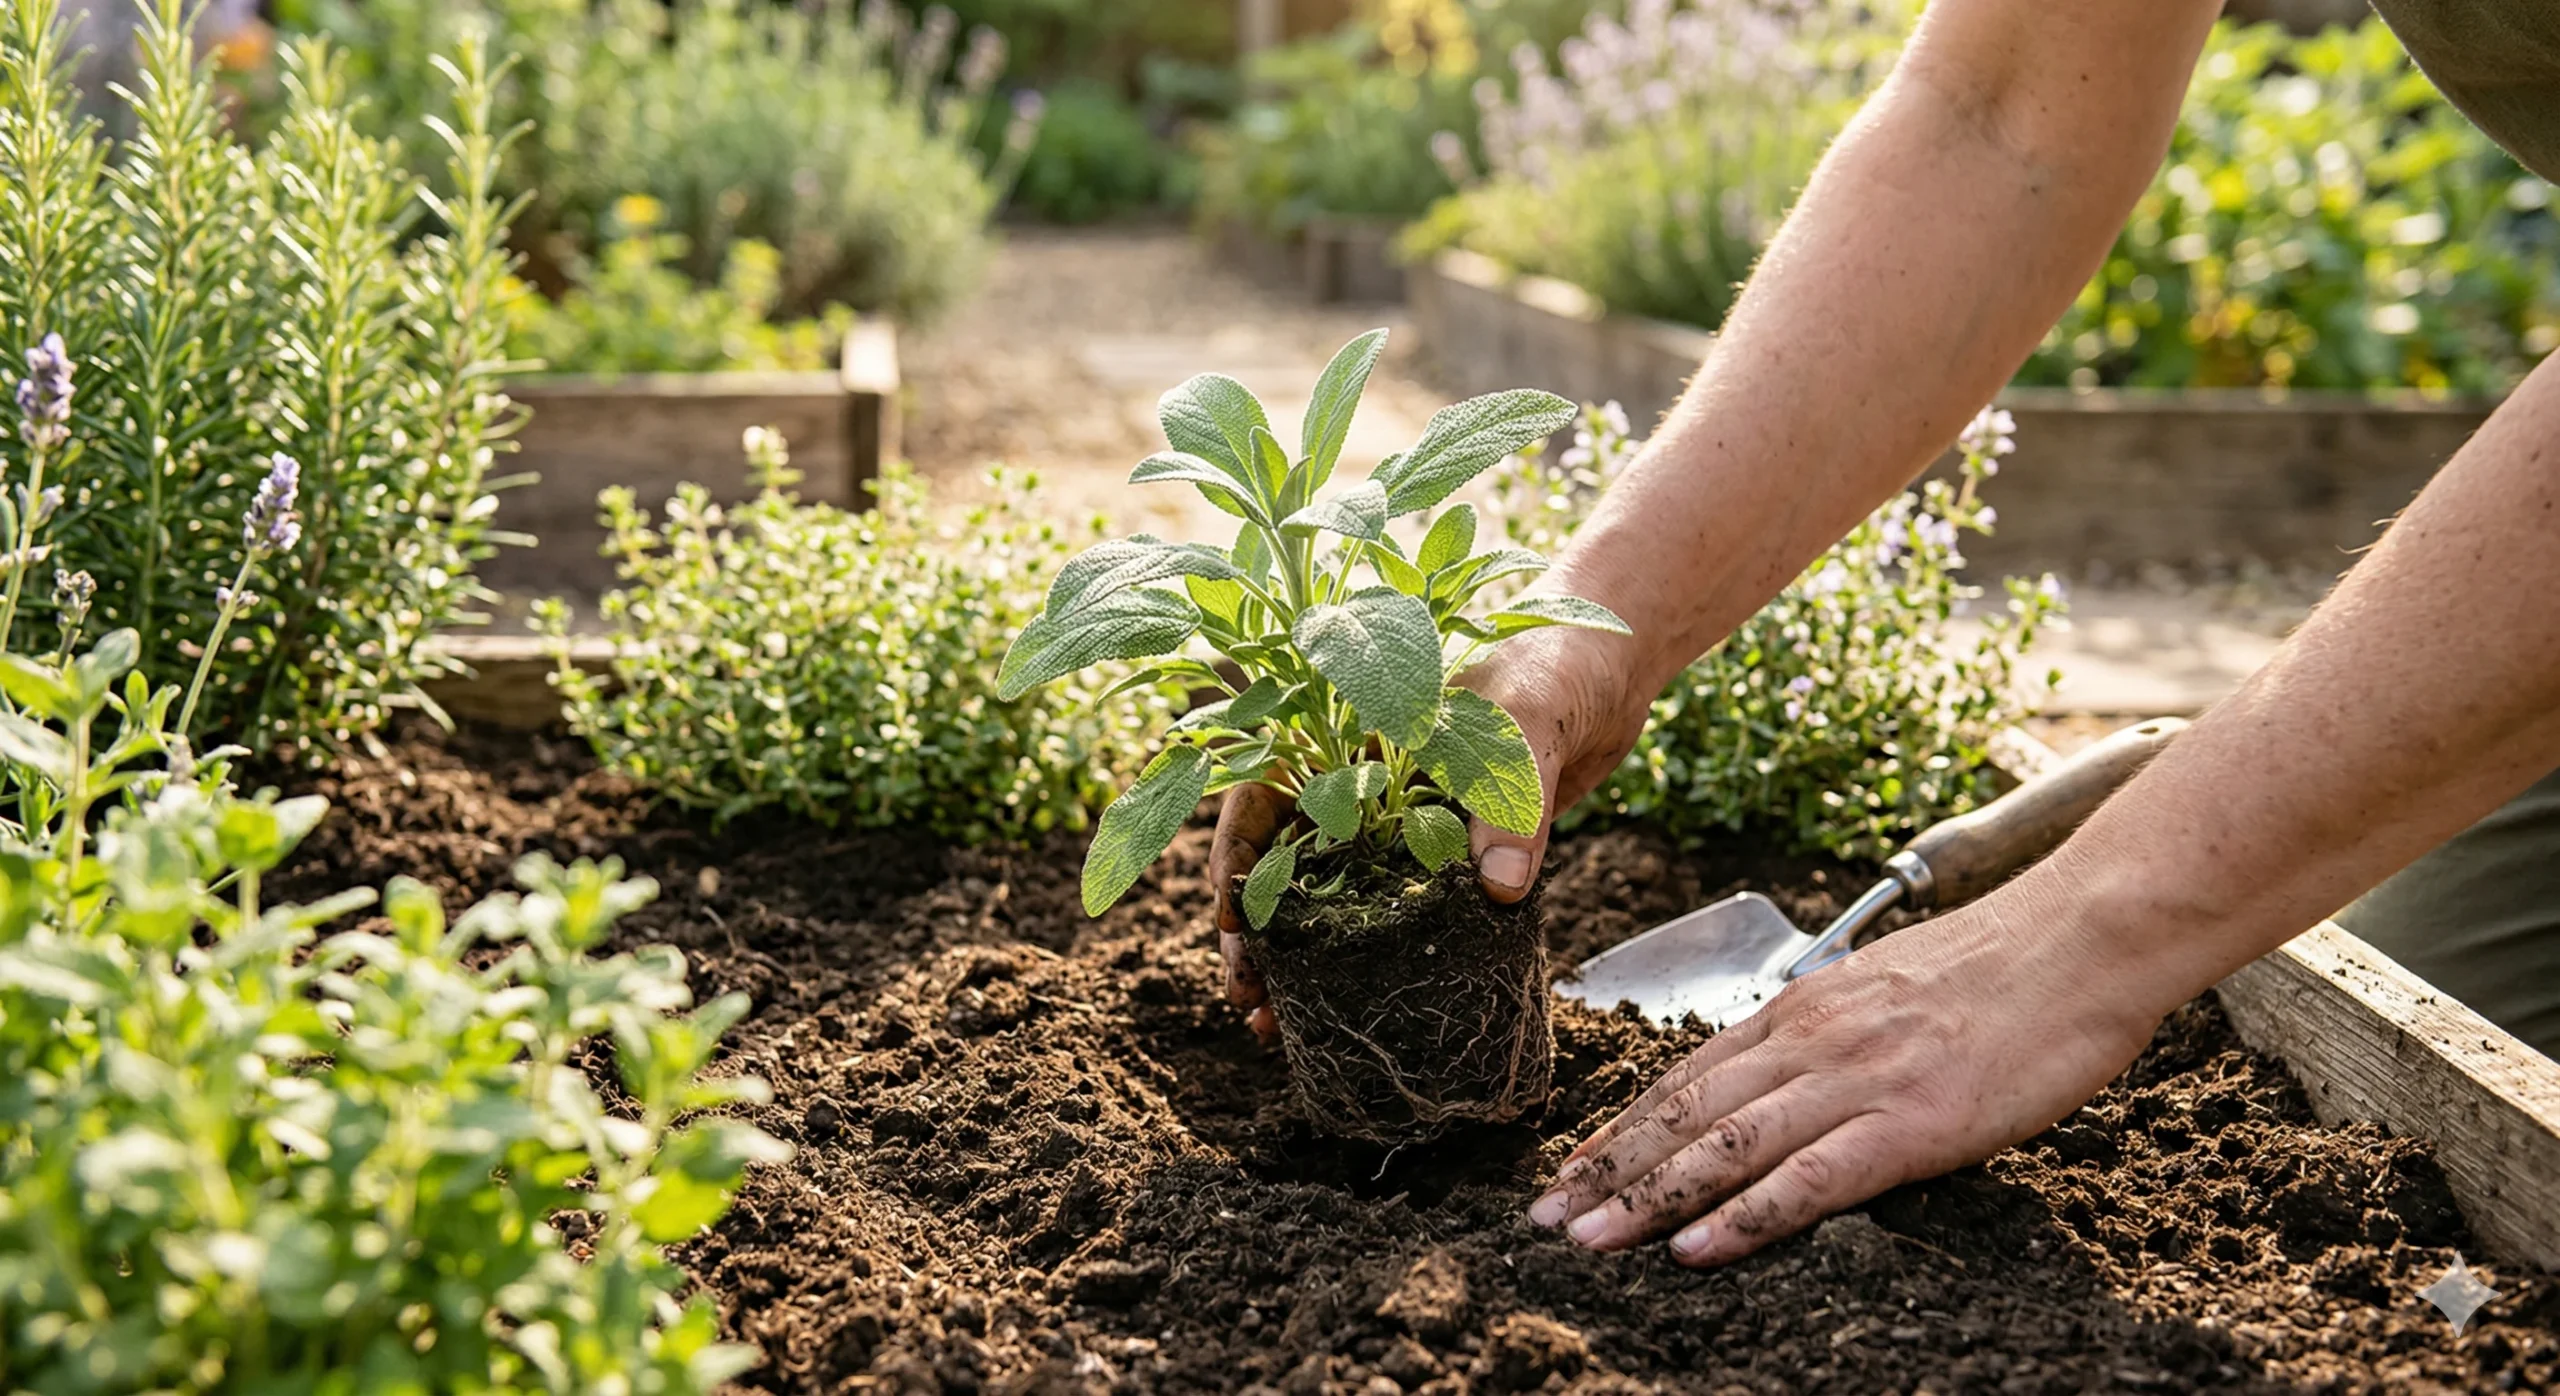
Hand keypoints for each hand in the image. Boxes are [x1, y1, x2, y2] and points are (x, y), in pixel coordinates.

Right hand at [1208, 624, 1648, 1039]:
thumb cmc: (1554, 663)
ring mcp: (1399, 823)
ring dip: (1297, 959)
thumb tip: (1497, 888)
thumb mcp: (1527, 721)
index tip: (1235, 919)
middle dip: (1254, 932)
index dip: (1236, 857)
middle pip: (1280, 858)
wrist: (1610, 670)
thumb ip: (1510, 798)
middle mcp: (1360, 782)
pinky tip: (1354, 1009)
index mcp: (1348, 734)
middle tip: (1248, 998)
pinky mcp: (1445, 857)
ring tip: (1272, 1025)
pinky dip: (1370, 961)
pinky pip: (1394, 913)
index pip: (1263, 793)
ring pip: (1327, 895)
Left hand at [1525, 882, 2168, 1266]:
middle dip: (1605, 1171)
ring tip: (1588, 1241)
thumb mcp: (1885, 989)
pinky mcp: (1909, 1124)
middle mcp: (1810, 1041)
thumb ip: (1829, 1031)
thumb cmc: (2001, 967)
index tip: (1568, 1168)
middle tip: (1543, 1220)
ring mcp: (1856, 1081)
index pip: (1686, 1077)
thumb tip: (1785, 1073)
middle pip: (1683, 1114)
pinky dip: (1745, 1218)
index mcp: (1802, 1008)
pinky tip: (1696, 1249)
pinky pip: (1809, 1179)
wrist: (2084, 939)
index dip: (1620, 1128)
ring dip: (1647, 1200)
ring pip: (1725, 1147)